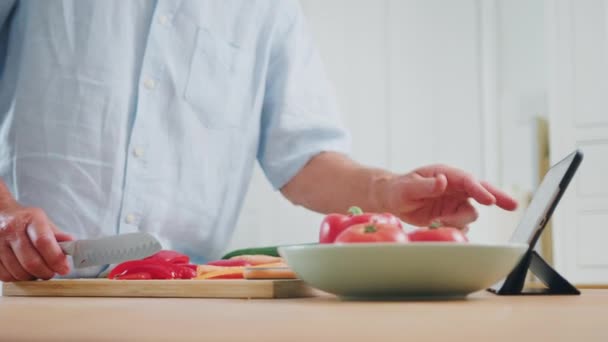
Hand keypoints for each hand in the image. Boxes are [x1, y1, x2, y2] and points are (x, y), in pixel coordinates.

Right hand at [0, 203, 72, 281]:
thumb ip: (58, 235)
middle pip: (31, 261)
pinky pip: (5, 276)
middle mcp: (11, 229)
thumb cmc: (26, 220)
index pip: (44, 242)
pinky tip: (23, 271)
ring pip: (18, 272)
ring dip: (32, 277)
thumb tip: (72, 245)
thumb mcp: (44, 221)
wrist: (0, 213)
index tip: (64, 268)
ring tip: (38, 271)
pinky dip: (17, 278)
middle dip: (46, 272)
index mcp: (31, 219)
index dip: (56, 259)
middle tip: (52, 272)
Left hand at [381, 165, 517, 230]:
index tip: (490, 200)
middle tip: (513, 205)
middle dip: (498, 197)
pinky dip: (455, 229)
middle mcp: (455, 187)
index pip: (468, 181)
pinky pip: (461, 225)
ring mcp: (455, 202)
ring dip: (458, 221)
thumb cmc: (399, 188)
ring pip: (470, 214)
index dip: (480, 190)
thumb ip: (425, 185)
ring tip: (436, 220)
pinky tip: (439, 224)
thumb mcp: (408, 187)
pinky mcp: (452, 215)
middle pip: (482, 191)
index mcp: (446, 174)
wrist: (393, 199)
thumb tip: (442, 181)